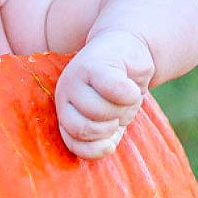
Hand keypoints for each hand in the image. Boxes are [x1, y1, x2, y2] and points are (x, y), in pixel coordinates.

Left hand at [56, 29, 155, 158]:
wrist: (127, 49)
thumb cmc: (118, 91)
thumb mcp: (109, 120)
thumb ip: (102, 139)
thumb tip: (107, 148)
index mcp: (65, 112)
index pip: (75, 144)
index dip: (99, 145)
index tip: (112, 132)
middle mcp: (65, 93)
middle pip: (86, 128)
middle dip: (111, 126)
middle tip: (119, 110)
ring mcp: (77, 76)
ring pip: (101, 111)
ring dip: (124, 109)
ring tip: (126, 96)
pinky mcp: (96, 62)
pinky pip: (117, 91)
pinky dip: (131, 94)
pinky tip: (132, 85)